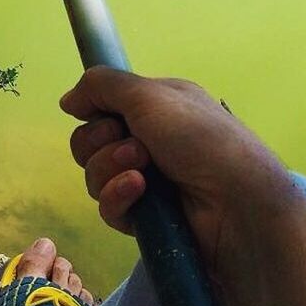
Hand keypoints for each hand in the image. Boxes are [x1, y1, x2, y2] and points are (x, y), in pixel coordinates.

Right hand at [61, 68, 290, 272]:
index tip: (98, 112)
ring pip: (95, 174)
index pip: (103, 106)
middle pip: (90, 141)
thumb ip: (102, 86)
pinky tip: (140, 193)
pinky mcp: (145, 219)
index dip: (94, 110)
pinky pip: (109, 207)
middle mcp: (149, 141)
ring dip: (111, 168)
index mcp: (154, 107)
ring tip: (143, 171)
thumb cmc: (199, 136)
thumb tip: (67, 101)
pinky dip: (119, 197)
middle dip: (102, 141)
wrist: (238, 202)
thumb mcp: (149, 94)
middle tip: (134, 145)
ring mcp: (146, 181)